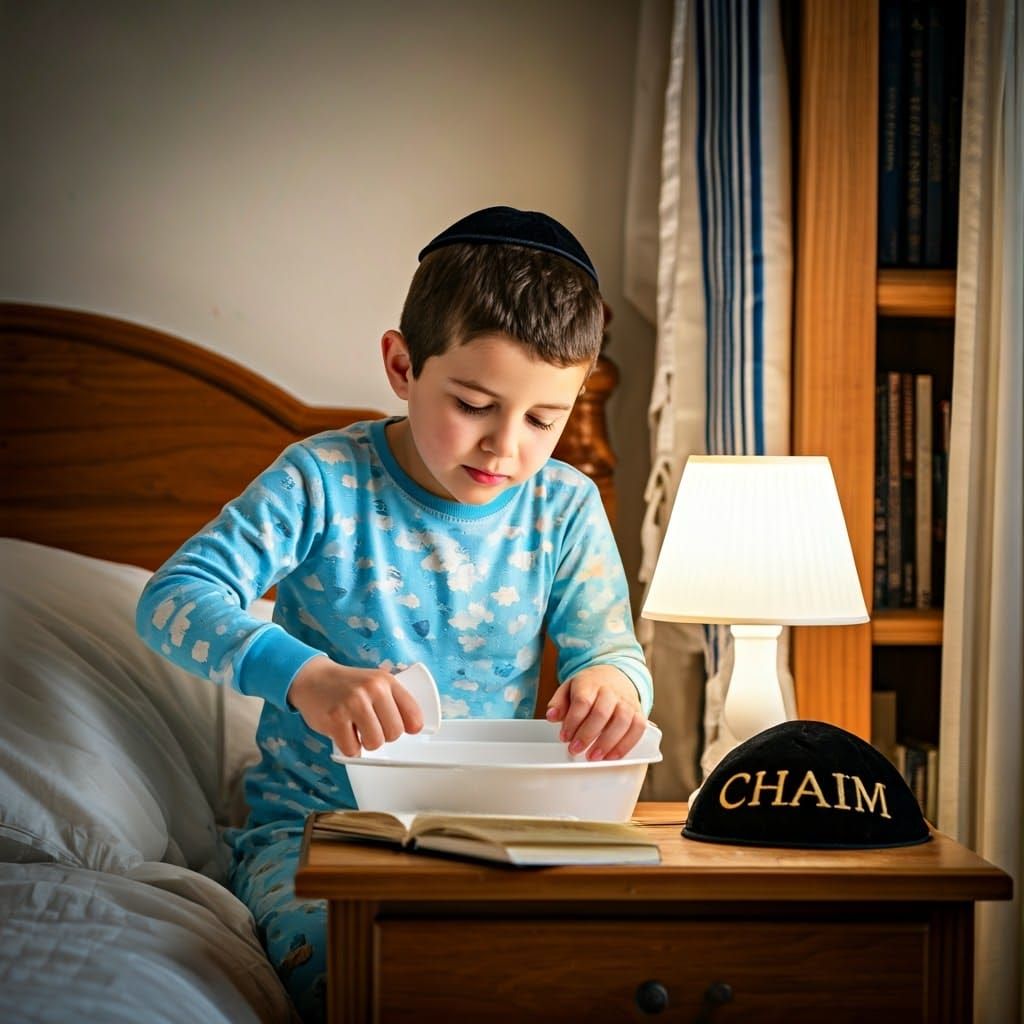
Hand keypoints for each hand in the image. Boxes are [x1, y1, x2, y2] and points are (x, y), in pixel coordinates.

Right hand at [287, 657, 423, 756]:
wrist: (313, 678)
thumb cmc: (348, 685)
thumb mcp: (375, 682)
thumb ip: (394, 700)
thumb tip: (416, 728)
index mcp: (386, 681)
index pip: (413, 715)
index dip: (410, 728)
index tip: (403, 729)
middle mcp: (372, 690)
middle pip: (395, 733)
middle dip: (384, 736)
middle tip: (372, 727)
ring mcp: (352, 704)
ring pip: (375, 743)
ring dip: (367, 743)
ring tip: (358, 731)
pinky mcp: (334, 719)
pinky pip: (352, 749)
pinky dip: (349, 747)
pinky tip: (344, 733)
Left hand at [545, 665, 645, 760]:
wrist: (614, 676)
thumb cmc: (588, 687)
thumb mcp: (569, 688)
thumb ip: (558, 703)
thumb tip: (551, 717)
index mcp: (590, 683)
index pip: (582, 701)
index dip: (573, 721)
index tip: (564, 737)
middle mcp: (611, 691)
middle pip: (601, 713)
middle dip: (587, 735)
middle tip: (575, 750)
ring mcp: (627, 701)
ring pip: (622, 722)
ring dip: (607, 743)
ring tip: (593, 757)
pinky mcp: (639, 712)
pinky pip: (638, 728)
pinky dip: (626, 745)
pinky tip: (612, 757)